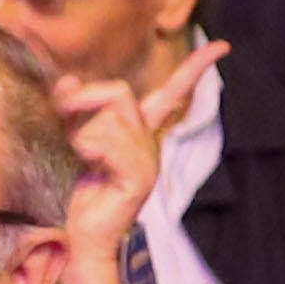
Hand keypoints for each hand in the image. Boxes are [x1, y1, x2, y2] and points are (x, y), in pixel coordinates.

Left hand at [49, 36, 215, 265]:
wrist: (79, 236)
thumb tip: (68, 80)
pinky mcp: (139, 178)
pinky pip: (109, 144)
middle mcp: (149, 143)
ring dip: (80, 133)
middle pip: (120, 93)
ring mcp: (148, 161)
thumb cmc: (76, 189)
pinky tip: (87, 165)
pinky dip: (86, 148)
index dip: (196, 69)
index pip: (172, 93)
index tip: (223, 47)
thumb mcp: (69, 139)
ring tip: (78, 156)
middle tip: (61, 117)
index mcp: (139, 132)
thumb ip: (72, 108)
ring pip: (111, 118)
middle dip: (83, 99)